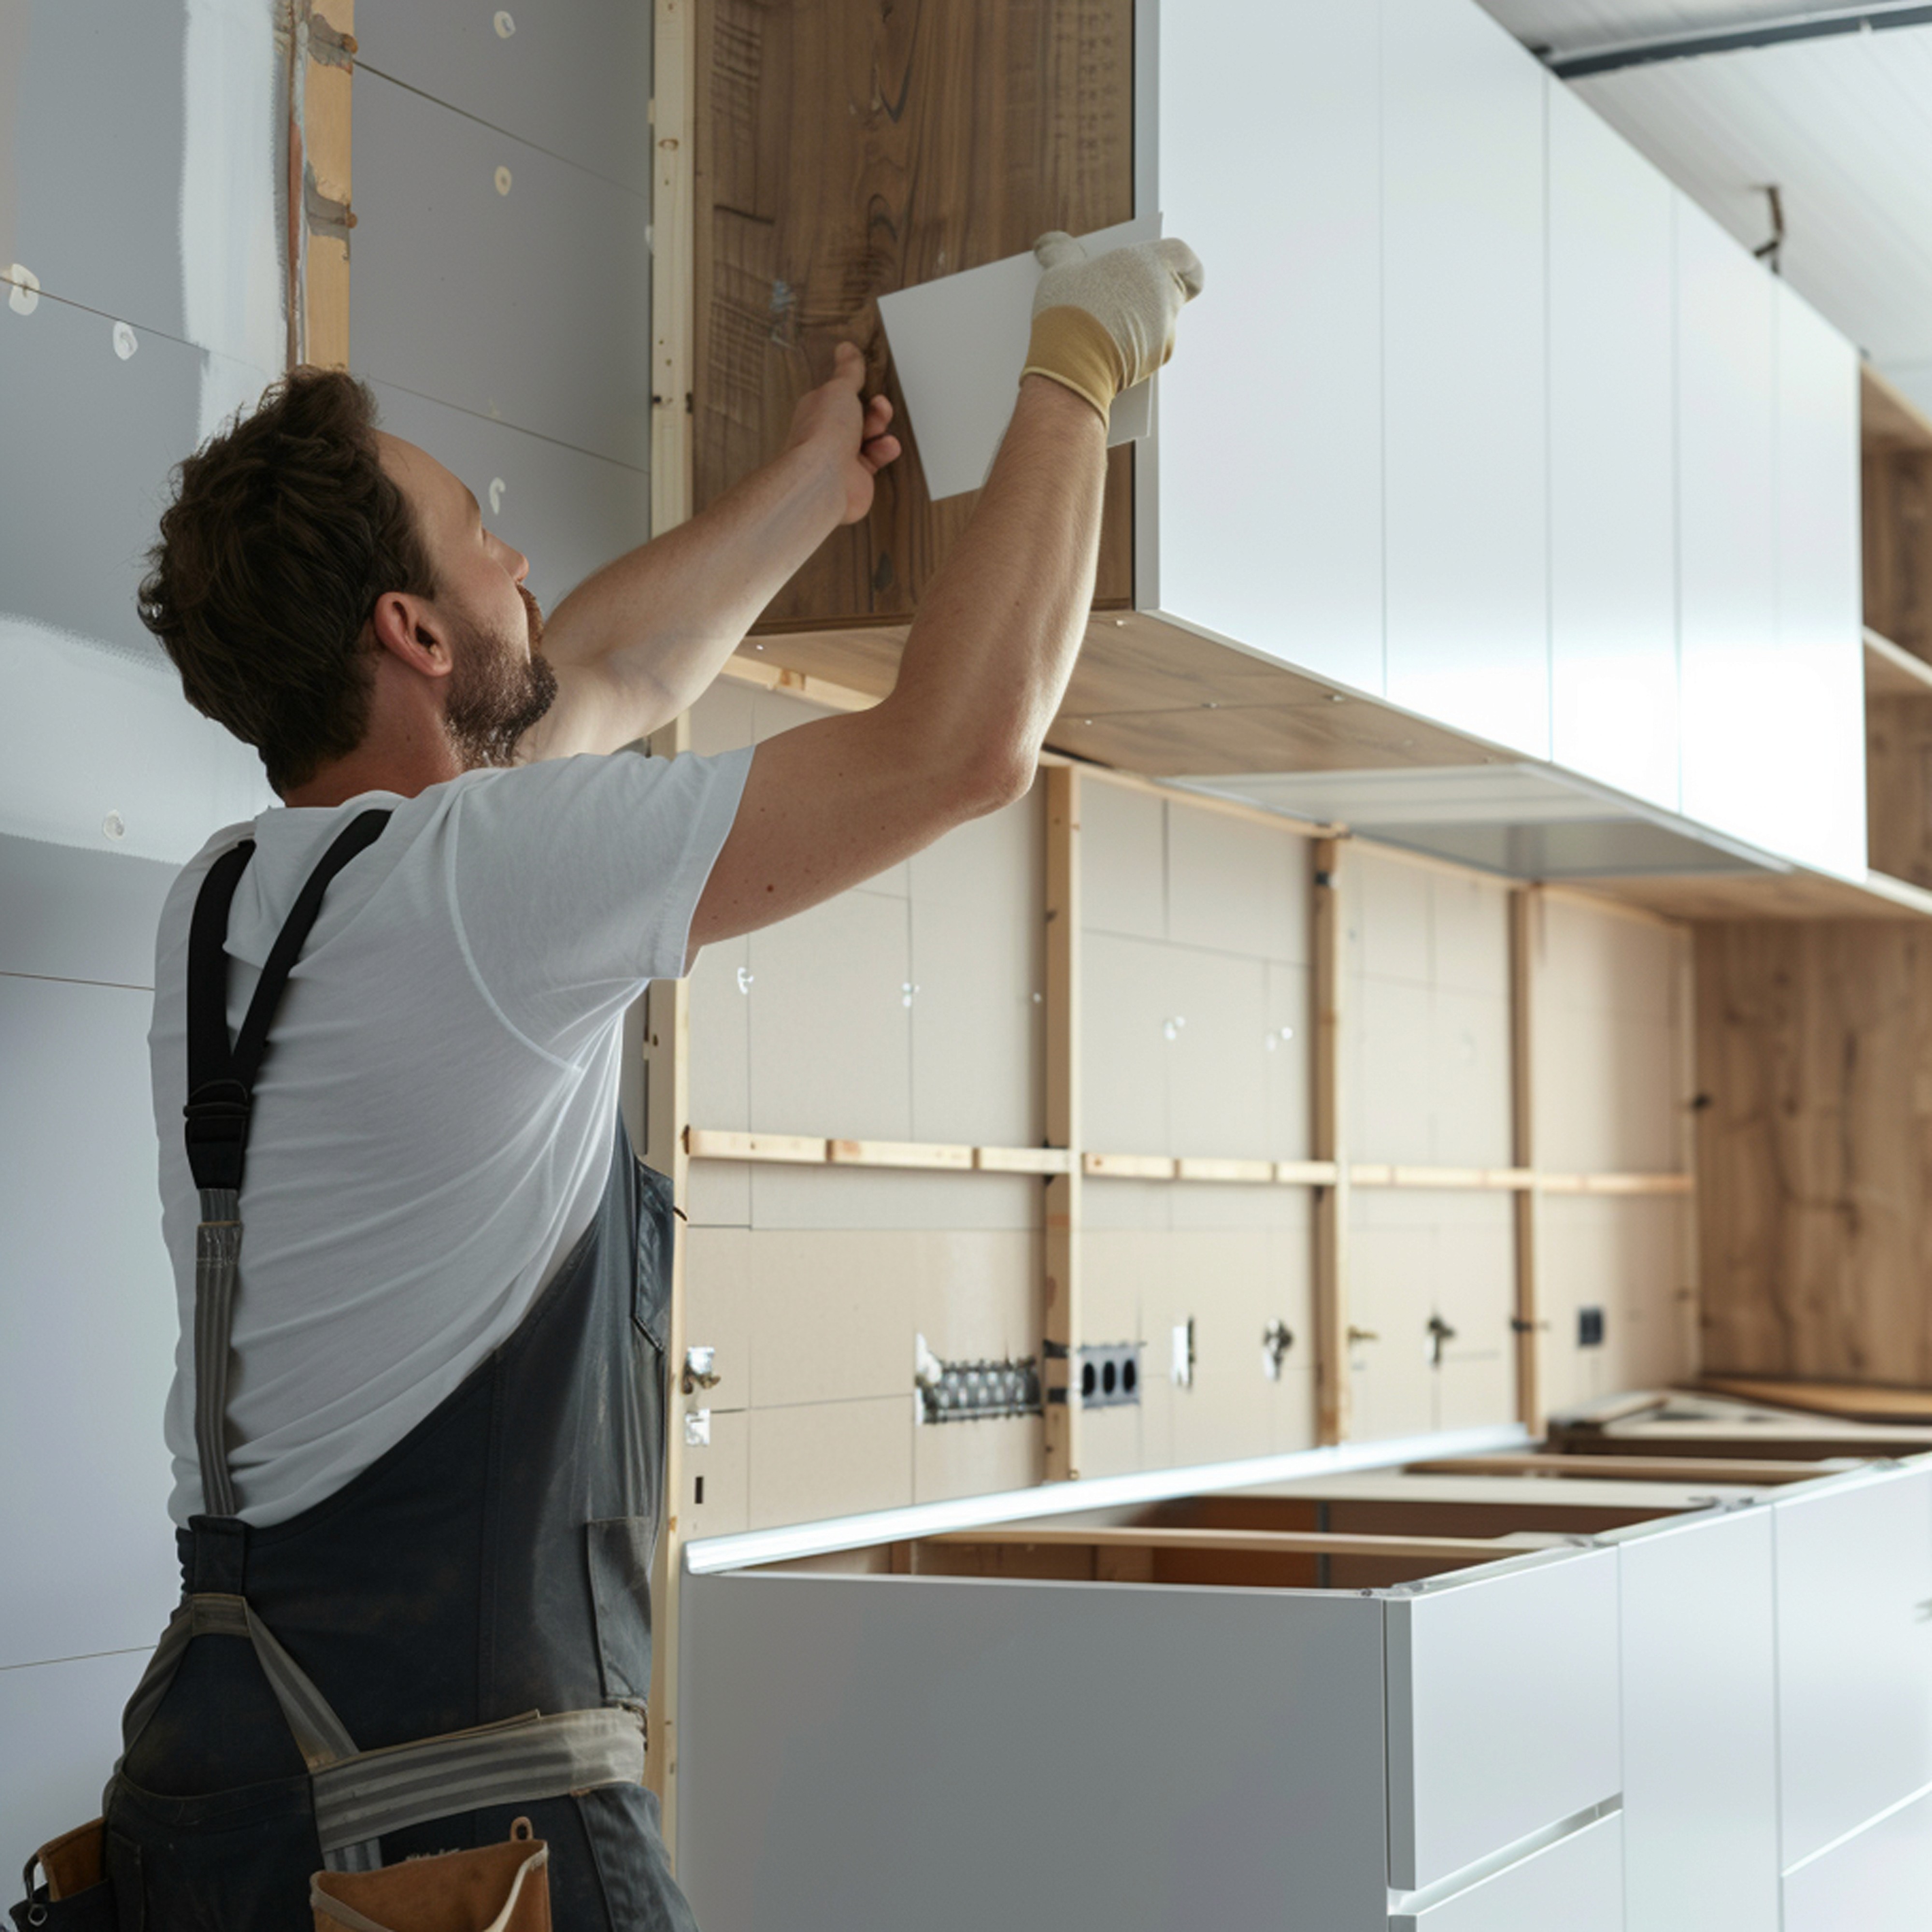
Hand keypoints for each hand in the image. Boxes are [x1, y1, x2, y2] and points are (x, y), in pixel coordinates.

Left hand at [785, 341, 902, 525]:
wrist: (824, 480)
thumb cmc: (824, 435)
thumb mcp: (839, 388)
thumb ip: (847, 370)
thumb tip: (846, 349)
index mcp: (818, 410)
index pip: (840, 396)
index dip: (857, 389)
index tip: (869, 383)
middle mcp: (827, 435)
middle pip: (858, 416)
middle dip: (873, 410)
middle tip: (879, 406)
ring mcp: (841, 458)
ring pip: (869, 438)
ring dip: (880, 429)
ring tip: (880, 429)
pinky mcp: (857, 478)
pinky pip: (876, 460)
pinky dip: (885, 451)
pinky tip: (887, 446)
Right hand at [1023, 231, 1204, 418]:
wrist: (1071, 366)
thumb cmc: (1070, 311)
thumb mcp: (1059, 271)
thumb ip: (1060, 252)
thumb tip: (1048, 243)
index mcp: (1151, 263)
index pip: (1184, 256)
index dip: (1176, 262)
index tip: (1160, 266)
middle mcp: (1165, 297)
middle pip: (1170, 291)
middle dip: (1147, 295)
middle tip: (1117, 296)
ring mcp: (1164, 333)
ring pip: (1160, 325)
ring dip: (1137, 325)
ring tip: (1100, 327)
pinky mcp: (1154, 363)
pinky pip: (1149, 351)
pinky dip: (1131, 349)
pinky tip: (1101, 349)